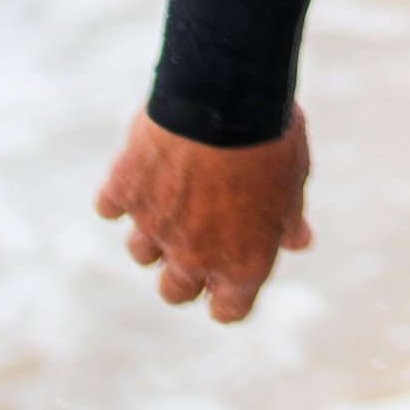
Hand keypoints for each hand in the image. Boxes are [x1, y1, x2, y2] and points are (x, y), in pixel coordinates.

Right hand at [95, 105, 312, 322]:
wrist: (227, 97)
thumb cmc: (272, 139)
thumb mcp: (294, 181)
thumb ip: (288, 219)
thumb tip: (300, 242)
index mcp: (243, 261)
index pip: (228, 311)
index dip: (225, 301)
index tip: (223, 286)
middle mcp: (195, 254)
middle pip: (174, 291)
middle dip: (182, 274)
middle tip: (193, 241)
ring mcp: (154, 225)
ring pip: (140, 252)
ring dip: (152, 232)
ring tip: (172, 195)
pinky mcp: (124, 191)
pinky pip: (109, 207)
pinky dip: (121, 194)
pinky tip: (141, 171)